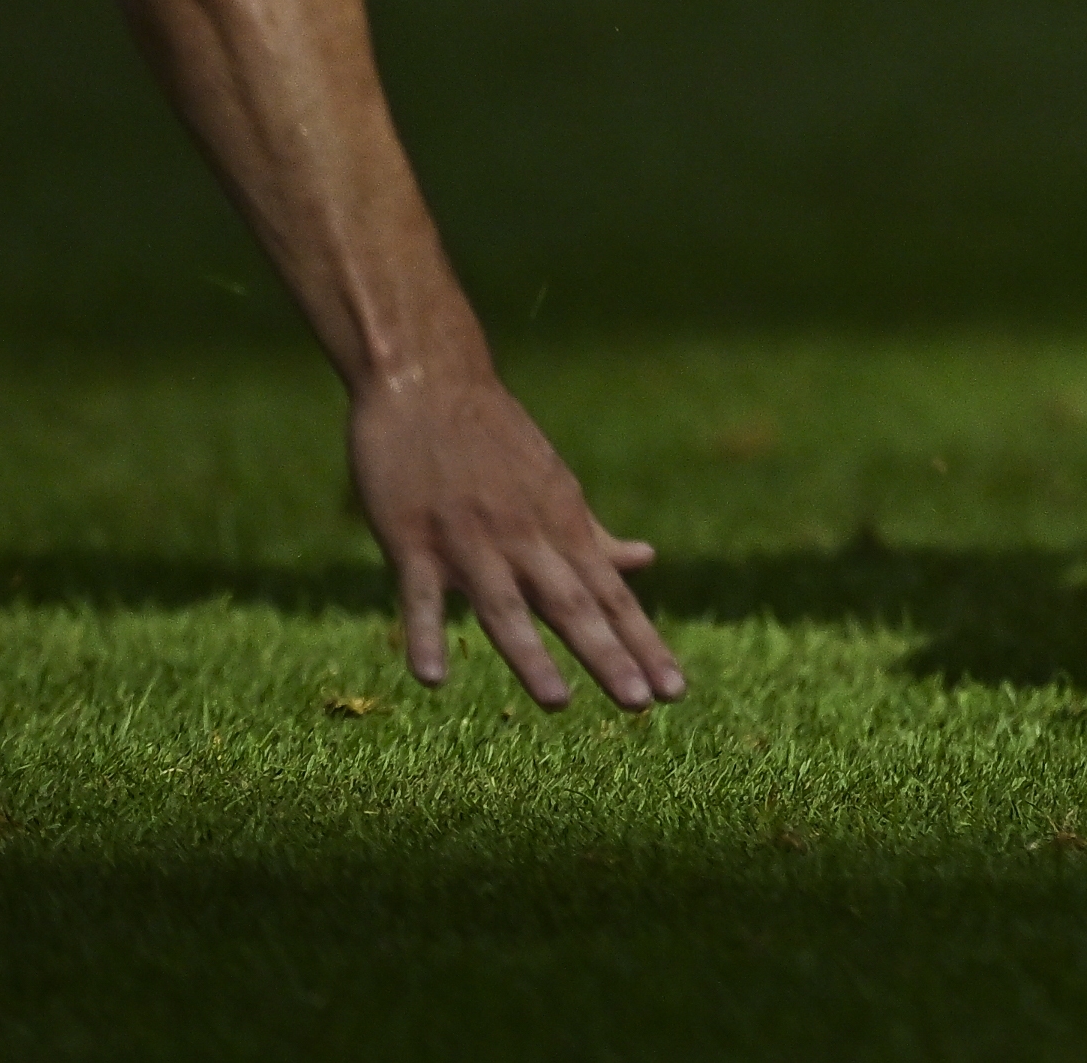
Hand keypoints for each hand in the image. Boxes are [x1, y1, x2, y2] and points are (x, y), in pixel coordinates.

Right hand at [351, 363, 679, 712]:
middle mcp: (524, 537)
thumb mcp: (553, 485)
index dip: (643, 642)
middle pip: (573, 604)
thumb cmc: (491, 440)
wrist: (428, 382)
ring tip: (560, 703)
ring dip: (530, 654)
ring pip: (504, 605)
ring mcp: (468, 539)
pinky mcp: (411, 539)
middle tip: (643, 704)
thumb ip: (592, 534)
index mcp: (561, 526)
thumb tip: (647, 561)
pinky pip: (420, 594)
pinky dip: (425, 633)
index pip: (611, 595)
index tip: (675, 691)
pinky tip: (433, 678)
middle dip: (608, 654)